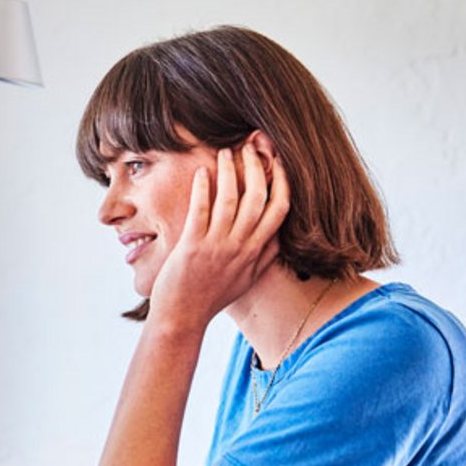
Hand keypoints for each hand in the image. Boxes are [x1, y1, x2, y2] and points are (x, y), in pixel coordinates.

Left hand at [147, 142, 289, 333]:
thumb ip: (264, 258)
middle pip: (258, 199)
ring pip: (230, 200)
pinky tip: (203, 172)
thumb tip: (279, 238)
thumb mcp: (246, 280)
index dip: (283, 183)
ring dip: (230, 172)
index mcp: (255, 252)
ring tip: (226, 152)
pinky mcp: (192, 247)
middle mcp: (240, 247)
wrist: (182, 317)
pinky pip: (201, 211)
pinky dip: (203, 188)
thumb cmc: (212, 298)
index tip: (279, 162)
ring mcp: (216, 247)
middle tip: (250, 147)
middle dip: (257, 168)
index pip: (280, 211)